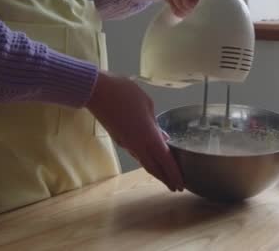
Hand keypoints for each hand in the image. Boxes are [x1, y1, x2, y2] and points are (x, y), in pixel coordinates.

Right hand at [86, 72, 183, 191]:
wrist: (96, 92)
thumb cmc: (124, 93)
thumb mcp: (147, 104)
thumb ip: (156, 123)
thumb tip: (162, 137)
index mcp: (148, 136)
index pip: (165, 160)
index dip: (174, 174)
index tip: (181, 186)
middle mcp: (137, 144)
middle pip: (154, 167)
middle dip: (166, 179)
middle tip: (176, 187)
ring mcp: (126, 144)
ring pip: (144, 162)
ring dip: (156, 171)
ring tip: (166, 175)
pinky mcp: (119, 139)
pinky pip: (137, 154)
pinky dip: (147, 160)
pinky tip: (152, 157)